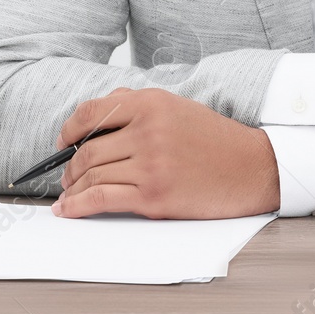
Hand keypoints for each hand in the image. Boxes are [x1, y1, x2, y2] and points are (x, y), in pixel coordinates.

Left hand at [51, 87, 280, 218]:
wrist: (252, 168)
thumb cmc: (215, 140)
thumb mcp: (177, 107)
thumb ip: (136, 105)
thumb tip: (94, 117)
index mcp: (152, 104)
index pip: (92, 112)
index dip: (69, 130)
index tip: (62, 142)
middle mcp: (148, 131)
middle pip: (88, 150)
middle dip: (70, 166)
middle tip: (67, 176)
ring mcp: (150, 165)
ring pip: (91, 175)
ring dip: (72, 188)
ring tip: (69, 194)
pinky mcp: (153, 197)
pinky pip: (102, 199)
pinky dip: (78, 206)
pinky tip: (69, 210)